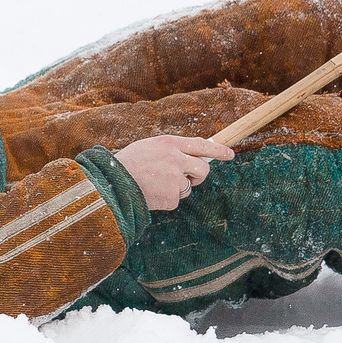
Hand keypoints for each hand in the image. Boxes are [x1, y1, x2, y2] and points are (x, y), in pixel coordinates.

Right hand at [113, 135, 233, 210]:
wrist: (111, 183)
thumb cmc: (128, 164)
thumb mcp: (149, 147)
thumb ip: (171, 149)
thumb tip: (193, 155)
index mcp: (169, 143)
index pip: (201, 144)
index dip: (218, 150)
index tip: (230, 154)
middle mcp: (175, 159)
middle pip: (203, 169)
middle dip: (198, 175)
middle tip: (188, 178)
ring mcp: (174, 179)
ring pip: (188, 187)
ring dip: (176, 189)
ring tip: (154, 184)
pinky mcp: (171, 197)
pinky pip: (176, 200)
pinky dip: (166, 200)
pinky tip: (151, 193)